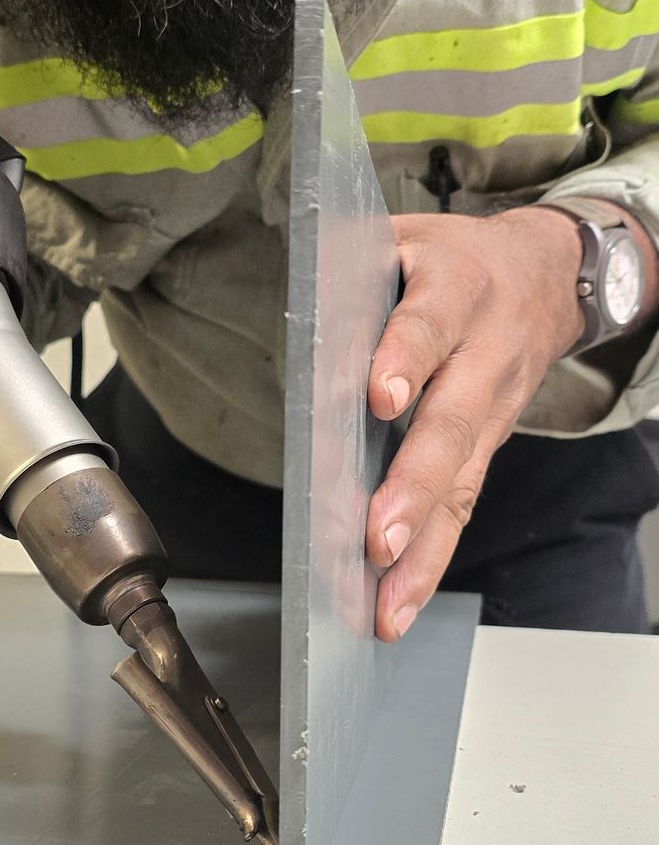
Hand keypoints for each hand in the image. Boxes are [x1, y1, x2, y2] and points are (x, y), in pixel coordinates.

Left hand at [366, 206, 583, 639]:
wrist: (548, 276)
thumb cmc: (452, 262)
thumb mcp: (407, 239)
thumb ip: (352, 272)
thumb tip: (296, 322)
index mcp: (457, 288)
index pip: (428, 326)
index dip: (405, 359)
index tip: (379, 398)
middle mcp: (483, 355)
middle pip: (450, 425)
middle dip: (412, 486)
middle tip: (375, 537)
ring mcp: (492, 410)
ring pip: (460, 484)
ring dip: (421, 550)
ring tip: (385, 604)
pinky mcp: (489, 448)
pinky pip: (461, 508)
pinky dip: (429, 563)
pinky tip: (397, 605)